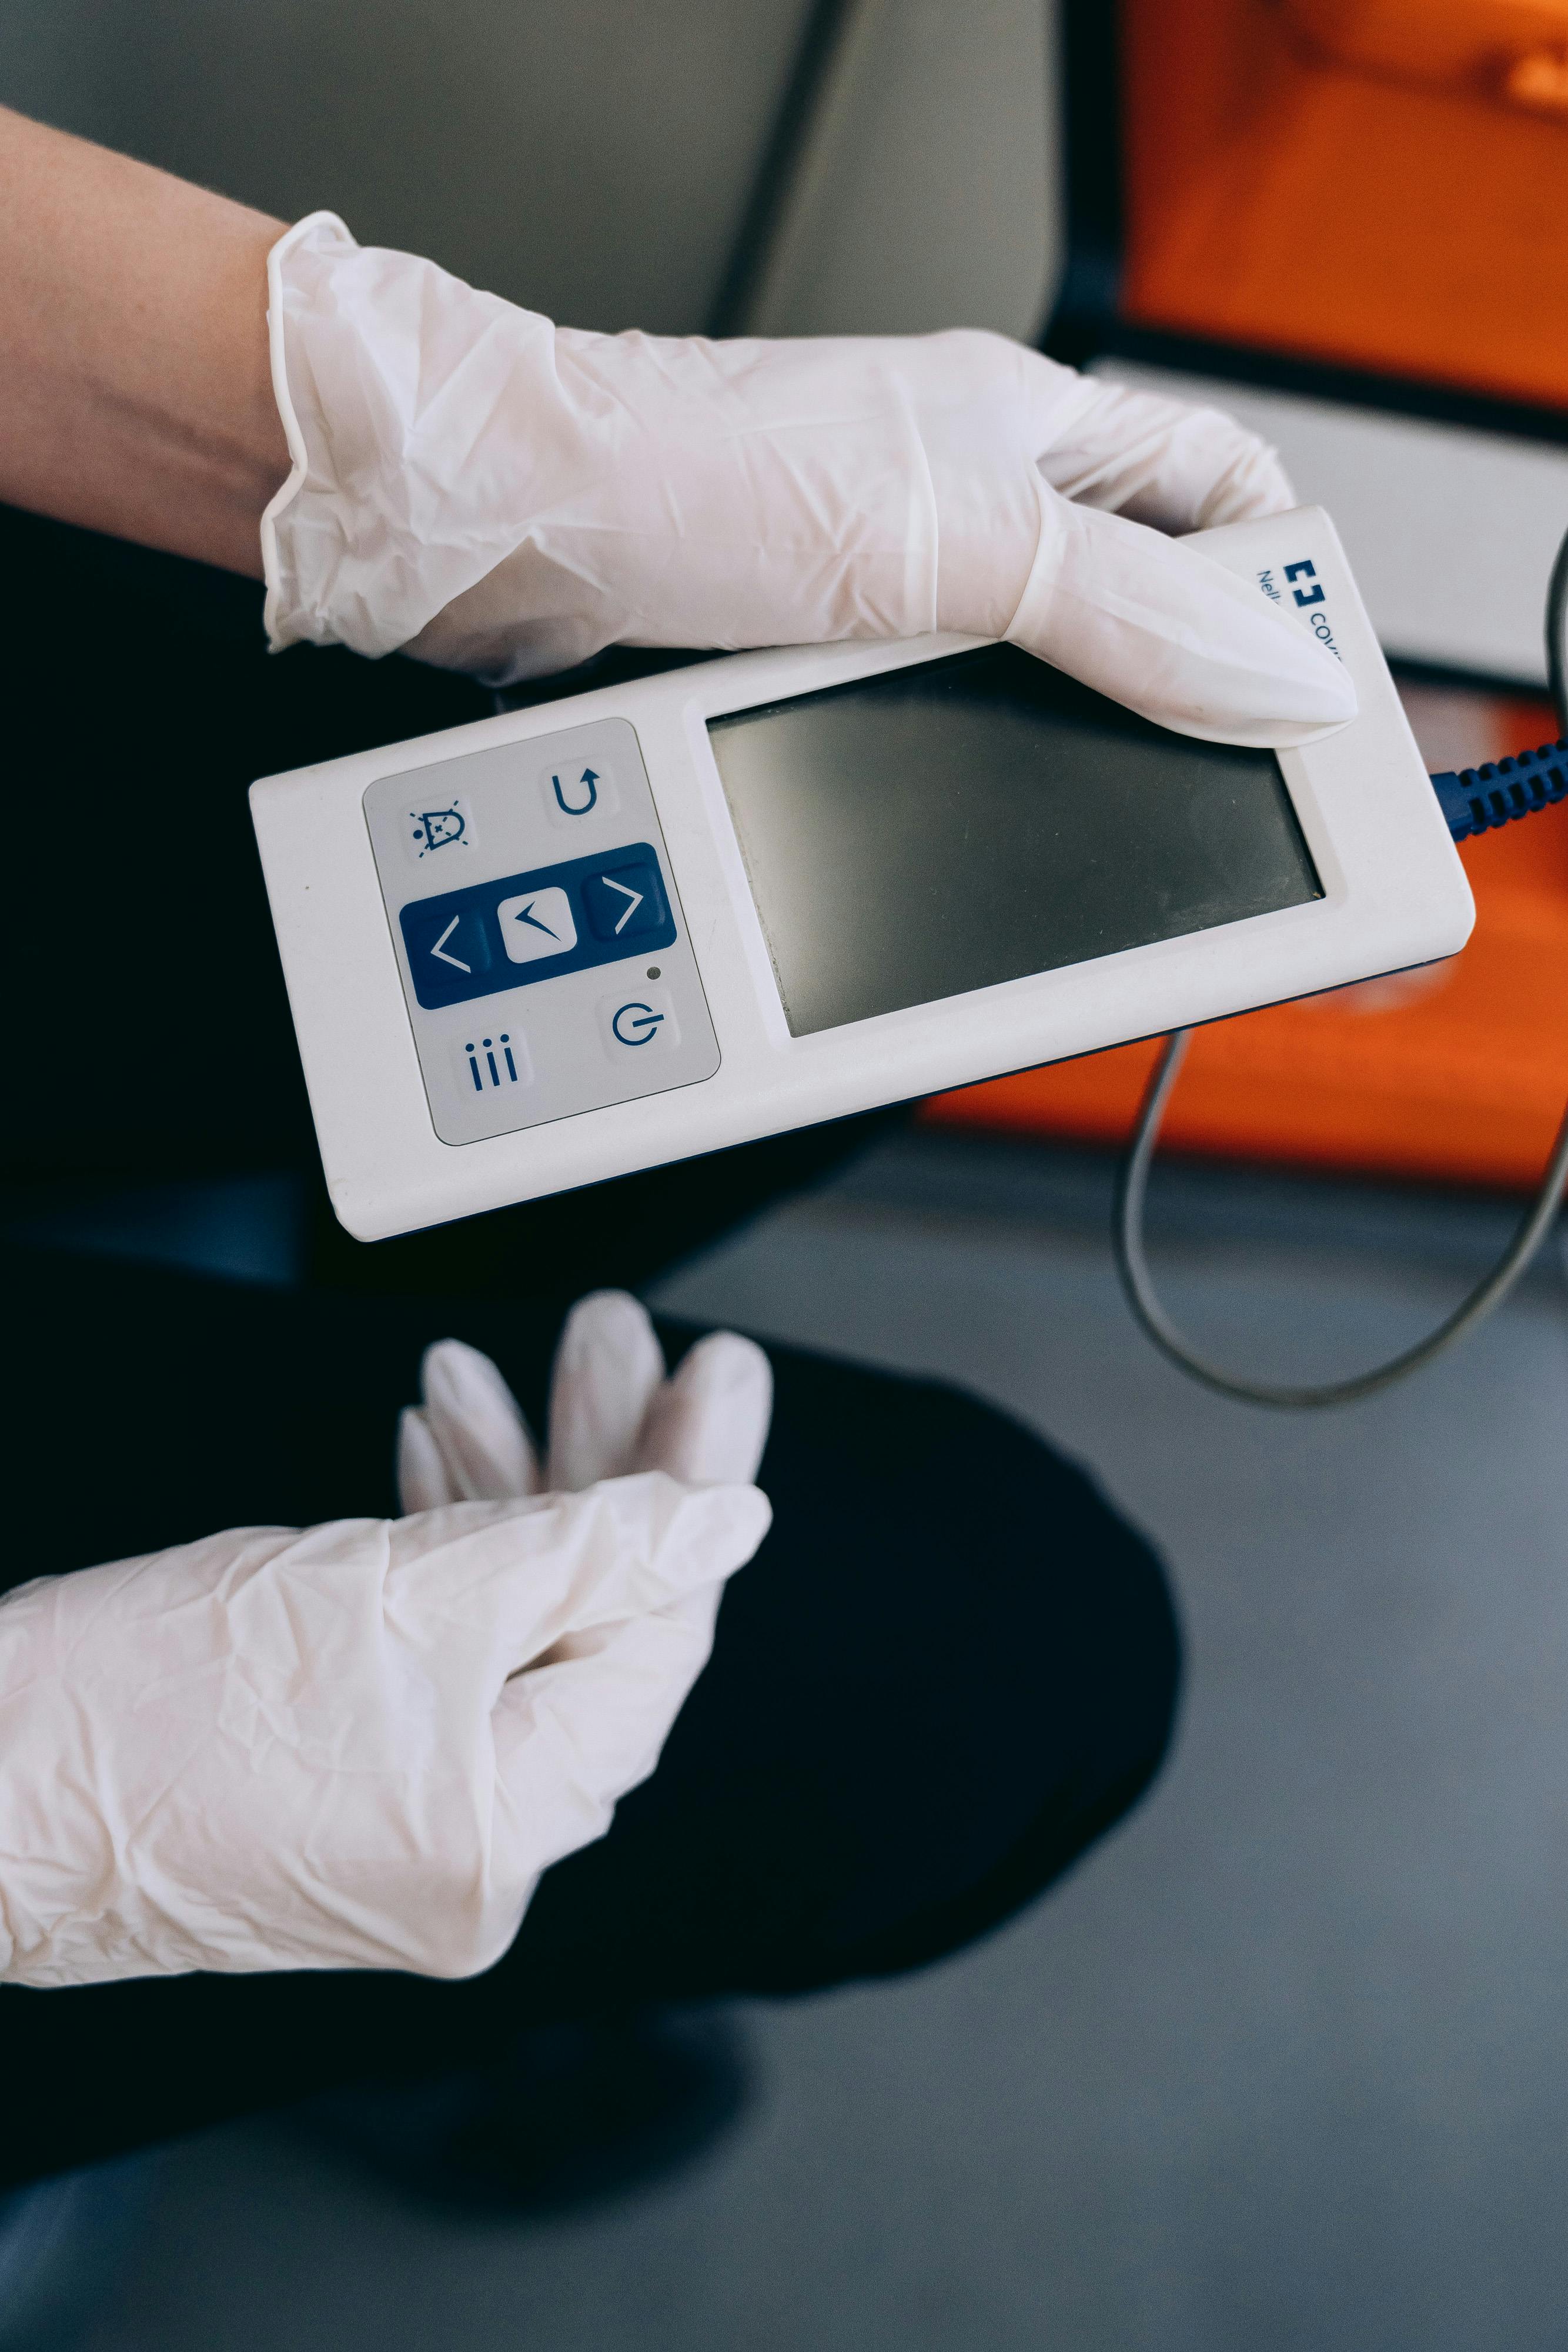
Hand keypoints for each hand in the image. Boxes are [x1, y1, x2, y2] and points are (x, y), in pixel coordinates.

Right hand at [0, 1299, 770, 1988]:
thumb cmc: (138, 1707)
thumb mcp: (408, 1587)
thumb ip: (591, 1547)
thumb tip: (723, 1521)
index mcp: (506, 1835)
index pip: (653, 1642)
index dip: (688, 1495)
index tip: (711, 1387)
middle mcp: (470, 1859)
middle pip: (587, 1630)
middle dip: (601, 1470)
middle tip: (619, 1351)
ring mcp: (401, 1829)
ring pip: (504, 1632)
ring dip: (510, 1492)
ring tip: (495, 1377)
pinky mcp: (337, 1785)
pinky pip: (430, 1663)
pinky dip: (438, 1556)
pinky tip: (437, 1455)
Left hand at [262, 214, 1353, 749]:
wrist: (497, 530)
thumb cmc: (681, 475)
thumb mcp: (941, 544)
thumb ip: (1116, 610)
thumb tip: (1271, 670)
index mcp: (1020, 427)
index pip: (1212, 486)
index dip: (1274, 578)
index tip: (1296, 687)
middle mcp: (956, 493)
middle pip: (1127, 595)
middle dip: (1169, 691)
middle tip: (1206, 791)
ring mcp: (878, 572)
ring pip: (1022, 669)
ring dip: (1055, 743)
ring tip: (1095, 820)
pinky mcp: (802, 646)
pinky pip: (917, 716)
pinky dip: (947, 770)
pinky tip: (957, 817)